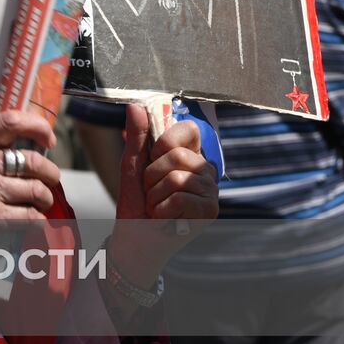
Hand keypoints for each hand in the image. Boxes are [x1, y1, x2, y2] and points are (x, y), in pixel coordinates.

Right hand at [0, 110, 60, 220]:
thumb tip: (22, 143)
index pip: (10, 121)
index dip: (38, 127)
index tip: (48, 138)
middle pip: (33, 160)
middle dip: (50, 173)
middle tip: (50, 180)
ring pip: (37, 190)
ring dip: (43, 199)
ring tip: (39, 202)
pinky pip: (30, 217)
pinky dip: (35, 221)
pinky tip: (29, 220)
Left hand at [108, 105, 218, 285]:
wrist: (135, 238)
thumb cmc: (136, 202)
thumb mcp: (132, 165)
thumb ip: (136, 136)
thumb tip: (135, 105)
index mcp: (189, 155)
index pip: (188, 129)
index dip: (165, 142)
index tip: (152, 159)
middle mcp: (204, 169)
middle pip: (178, 155)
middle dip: (152, 175)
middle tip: (151, 192)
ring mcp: (210, 190)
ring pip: (177, 178)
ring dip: (155, 195)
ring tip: (157, 206)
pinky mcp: (210, 211)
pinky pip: (180, 198)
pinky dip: (162, 210)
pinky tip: (165, 218)